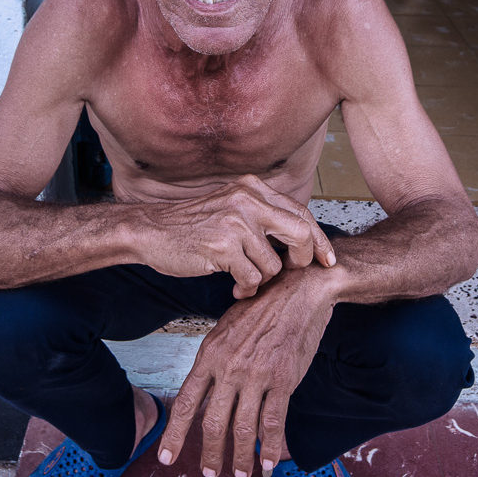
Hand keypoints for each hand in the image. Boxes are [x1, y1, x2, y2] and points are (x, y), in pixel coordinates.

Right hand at [135, 174, 334, 297]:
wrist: (151, 230)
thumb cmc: (192, 225)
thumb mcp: (231, 206)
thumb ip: (262, 215)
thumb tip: (301, 238)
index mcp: (252, 188)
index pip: (300, 212)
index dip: (318, 239)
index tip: (326, 259)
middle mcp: (247, 200)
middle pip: (299, 233)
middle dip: (302, 259)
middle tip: (291, 272)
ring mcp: (235, 222)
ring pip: (273, 264)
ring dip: (261, 280)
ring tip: (244, 280)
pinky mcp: (223, 246)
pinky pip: (251, 278)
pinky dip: (246, 289)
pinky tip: (233, 287)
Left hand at [157, 267, 334, 476]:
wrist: (298, 290)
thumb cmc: (263, 305)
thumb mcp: (228, 325)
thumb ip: (217, 356)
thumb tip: (210, 385)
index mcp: (211, 352)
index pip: (187, 400)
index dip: (175, 433)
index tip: (165, 457)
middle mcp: (229, 366)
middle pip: (213, 422)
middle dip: (209, 454)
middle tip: (208, 474)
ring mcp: (256, 373)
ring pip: (243, 428)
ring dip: (240, 458)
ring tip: (239, 474)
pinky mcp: (283, 378)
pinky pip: (273, 422)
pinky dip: (270, 447)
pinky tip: (268, 463)